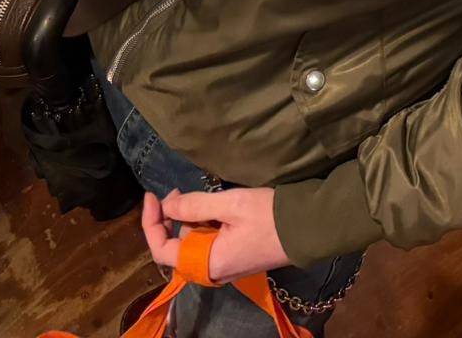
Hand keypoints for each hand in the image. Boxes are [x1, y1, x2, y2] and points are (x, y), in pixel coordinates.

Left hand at [141, 189, 289, 283]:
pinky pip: (209, 244)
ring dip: (188, 220)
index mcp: (209, 263)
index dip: (152, 223)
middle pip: (177, 249)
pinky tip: (211, 207)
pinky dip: (203, 225)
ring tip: (193, 194)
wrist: (310, 228)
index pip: (163, 251)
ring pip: (193, 244)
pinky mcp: (237, 256)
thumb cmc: (270, 217)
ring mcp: (227, 265)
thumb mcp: (230, 204)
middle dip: (169, 220)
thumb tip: (167, 205)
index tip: (153, 196)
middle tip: (175, 191)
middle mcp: (214, 270)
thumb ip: (195, 206)